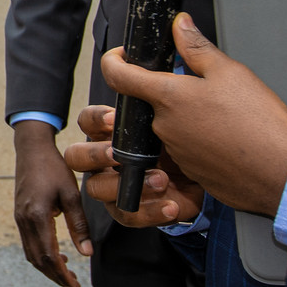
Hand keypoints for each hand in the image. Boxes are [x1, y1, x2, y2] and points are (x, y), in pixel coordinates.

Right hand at [11, 119, 91, 286]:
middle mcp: (24, 221)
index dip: (62, 275)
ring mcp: (19, 218)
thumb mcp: (72, 194)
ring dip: (47, 267)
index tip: (75, 286)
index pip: (49, 256)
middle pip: (37, 260)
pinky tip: (56, 253)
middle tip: (73, 285)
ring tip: (66, 273)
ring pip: (30, 253)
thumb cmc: (53, 168)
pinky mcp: (19, 215)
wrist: (31, 149)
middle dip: (55, 276)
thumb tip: (86, 253)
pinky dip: (41, 254)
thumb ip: (79, 225)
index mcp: (37, 216)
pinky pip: (28, 243)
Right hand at [64, 102, 205, 229]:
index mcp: (111, 132)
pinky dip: (149, 212)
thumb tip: (136, 71)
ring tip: (161, 180)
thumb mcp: (173, 117)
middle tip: (119, 156)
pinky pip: (127, 216)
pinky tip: (171, 205)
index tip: (115, 119)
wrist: (211, 175)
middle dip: (94, 156)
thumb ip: (155, 97)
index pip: (87, 121)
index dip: (95, 119)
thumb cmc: (185, 142)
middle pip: (75, 157)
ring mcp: (112, 187)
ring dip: (126, 185)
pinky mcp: (129, 211)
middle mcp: (104, 159)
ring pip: (96, 189)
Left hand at [98, 13, 286, 215]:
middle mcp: (162, 127)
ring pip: (171, 125)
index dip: (114, 59)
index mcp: (167, 97)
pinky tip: (228, 137)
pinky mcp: (189, 171)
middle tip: (204, 86)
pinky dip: (201, 139)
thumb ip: (196, 47)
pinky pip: (186, 148)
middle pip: (151, 101)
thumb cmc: (258, 123)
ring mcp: (174, 152)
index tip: (123, 54)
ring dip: (188, 116)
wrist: (281, 173)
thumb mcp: (229, 72)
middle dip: (171, 91)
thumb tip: (179, 24)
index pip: (117, 75)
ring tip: (224, 114)